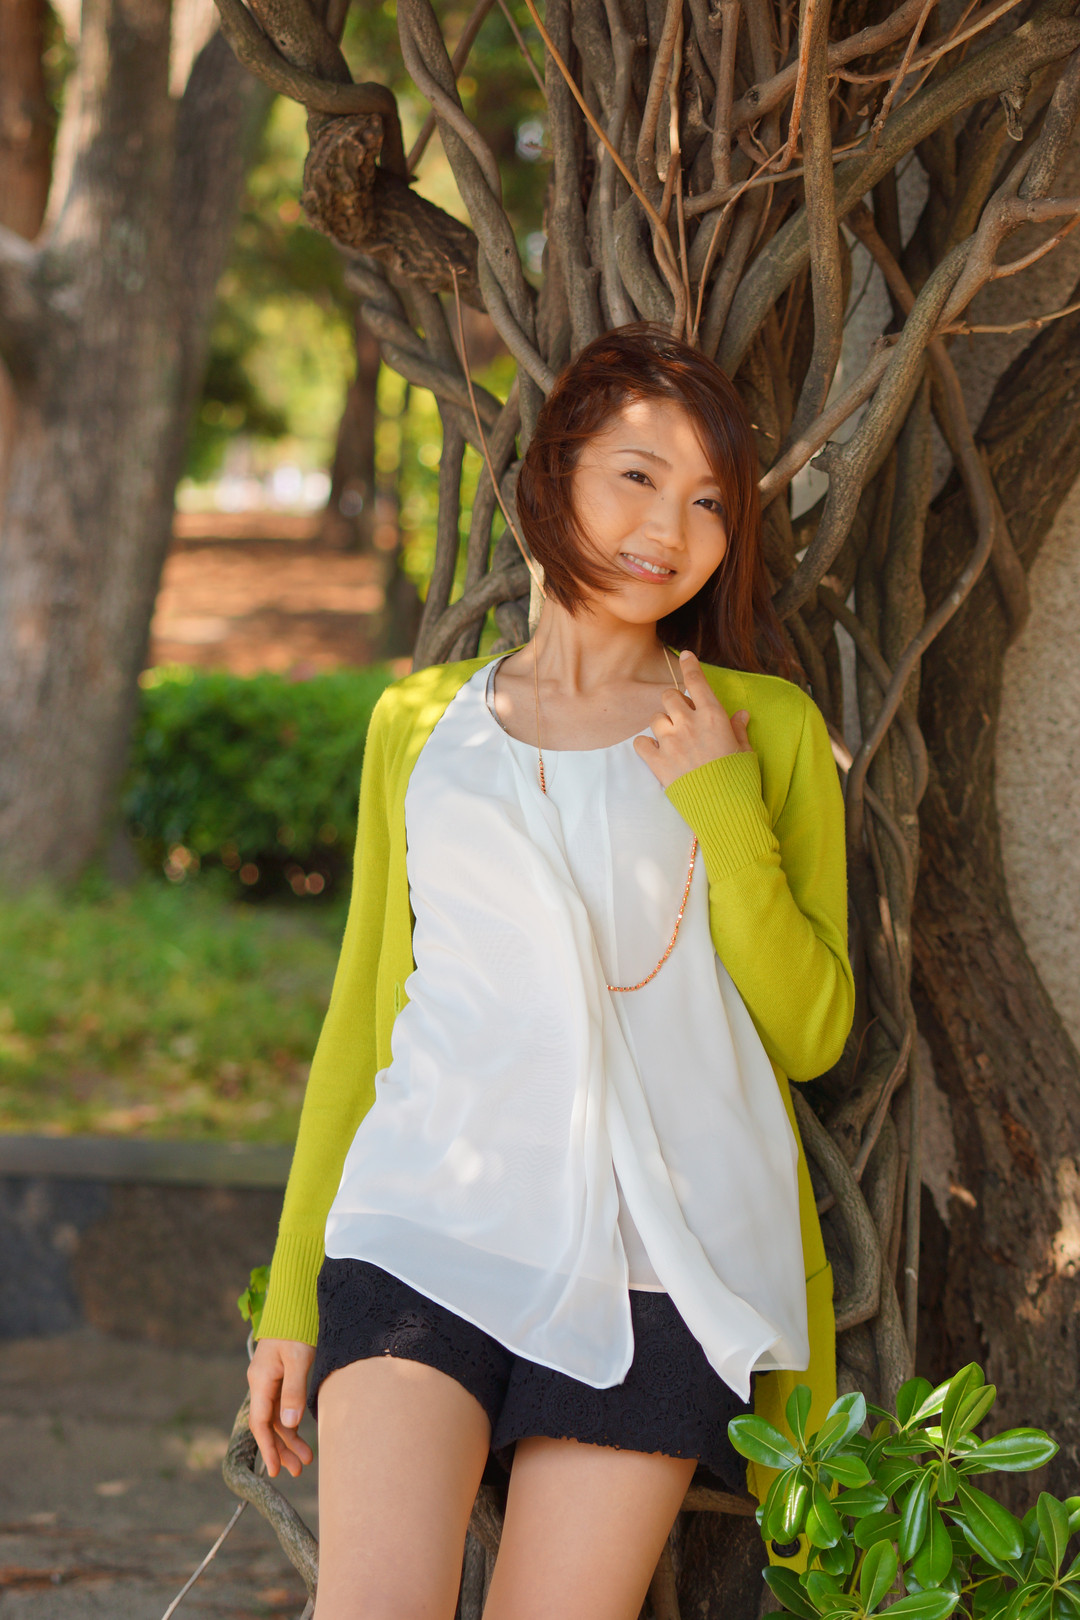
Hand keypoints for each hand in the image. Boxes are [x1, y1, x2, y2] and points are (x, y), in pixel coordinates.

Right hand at [247, 1336, 315, 1477]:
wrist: (296, 1303)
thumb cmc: (297, 1328)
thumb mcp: (298, 1359)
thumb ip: (293, 1391)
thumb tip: (290, 1424)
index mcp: (261, 1379)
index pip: (261, 1423)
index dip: (268, 1448)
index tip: (275, 1470)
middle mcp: (262, 1382)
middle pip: (270, 1424)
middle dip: (282, 1448)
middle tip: (299, 1470)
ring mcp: (271, 1379)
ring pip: (278, 1417)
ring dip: (290, 1438)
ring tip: (306, 1459)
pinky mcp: (282, 1376)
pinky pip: (284, 1406)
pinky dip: (293, 1422)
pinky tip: (301, 1434)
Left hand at [634, 648, 751, 788]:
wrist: (726, 811)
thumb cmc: (740, 780)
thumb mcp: (745, 751)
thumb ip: (737, 729)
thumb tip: (740, 714)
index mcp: (714, 716)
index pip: (697, 681)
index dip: (690, 665)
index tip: (686, 655)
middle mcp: (690, 724)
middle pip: (669, 697)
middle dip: (674, 704)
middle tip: (683, 720)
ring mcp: (671, 742)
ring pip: (655, 718)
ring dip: (662, 725)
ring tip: (673, 741)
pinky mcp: (657, 762)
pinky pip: (641, 742)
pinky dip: (646, 745)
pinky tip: (657, 753)